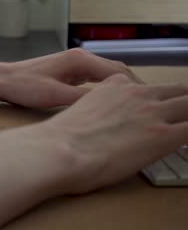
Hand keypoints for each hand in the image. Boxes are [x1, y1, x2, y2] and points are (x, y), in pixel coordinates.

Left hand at [0, 48, 142, 107]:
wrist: (2, 80)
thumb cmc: (24, 87)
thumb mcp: (54, 96)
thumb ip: (83, 99)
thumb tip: (110, 105)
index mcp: (80, 60)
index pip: (119, 71)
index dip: (134, 88)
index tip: (145, 105)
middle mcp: (80, 58)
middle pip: (116, 71)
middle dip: (131, 88)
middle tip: (143, 109)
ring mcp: (74, 64)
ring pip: (105, 75)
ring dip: (119, 89)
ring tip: (131, 108)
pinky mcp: (68, 72)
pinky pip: (94, 79)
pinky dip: (105, 89)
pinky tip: (109, 104)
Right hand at [40, 74, 187, 193]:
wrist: (59, 149)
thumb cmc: (59, 138)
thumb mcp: (78, 110)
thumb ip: (97, 108)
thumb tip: (102, 124)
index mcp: (114, 85)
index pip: (145, 87)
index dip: (153, 101)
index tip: (152, 113)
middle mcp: (136, 93)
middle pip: (175, 90)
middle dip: (181, 103)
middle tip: (178, 119)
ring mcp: (152, 112)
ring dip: (187, 114)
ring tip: (181, 128)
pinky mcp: (164, 135)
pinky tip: (182, 142)